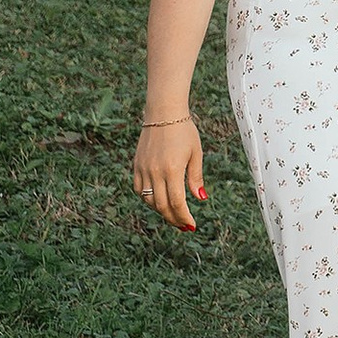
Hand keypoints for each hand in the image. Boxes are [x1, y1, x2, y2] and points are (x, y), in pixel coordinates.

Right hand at [133, 115, 204, 229]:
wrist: (163, 112)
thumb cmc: (184, 130)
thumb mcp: (195, 153)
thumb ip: (196, 177)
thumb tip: (201, 198)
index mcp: (172, 169)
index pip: (177, 203)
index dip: (183, 217)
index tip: (191, 225)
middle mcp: (155, 171)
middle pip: (162, 205)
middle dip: (174, 219)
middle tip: (184, 225)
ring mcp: (143, 169)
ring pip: (149, 200)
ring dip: (161, 211)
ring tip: (173, 215)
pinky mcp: (136, 165)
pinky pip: (138, 189)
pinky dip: (148, 199)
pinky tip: (158, 200)